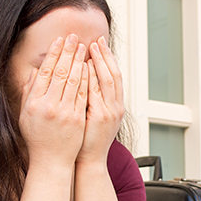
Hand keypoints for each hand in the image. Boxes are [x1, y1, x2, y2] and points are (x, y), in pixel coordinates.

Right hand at [18, 34, 87, 168]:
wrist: (51, 161)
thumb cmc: (37, 137)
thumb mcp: (26, 114)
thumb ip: (29, 92)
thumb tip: (34, 71)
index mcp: (33, 103)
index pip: (44, 71)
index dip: (53, 54)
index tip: (59, 40)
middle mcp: (48, 106)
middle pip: (60, 72)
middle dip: (68, 52)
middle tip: (74, 37)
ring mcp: (64, 112)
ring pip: (73, 80)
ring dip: (79, 61)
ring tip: (84, 46)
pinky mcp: (78, 118)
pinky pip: (84, 93)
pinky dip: (87, 78)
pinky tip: (90, 67)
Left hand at [77, 36, 123, 166]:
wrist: (89, 161)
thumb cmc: (86, 139)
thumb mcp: (91, 115)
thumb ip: (90, 97)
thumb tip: (84, 78)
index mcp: (115, 105)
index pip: (113, 76)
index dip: (108, 59)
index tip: (99, 44)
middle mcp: (116, 106)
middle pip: (114, 74)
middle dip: (106, 56)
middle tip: (97, 40)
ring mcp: (110, 111)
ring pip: (107, 80)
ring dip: (100, 62)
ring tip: (91, 47)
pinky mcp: (101, 116)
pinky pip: (97, 92)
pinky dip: (92, 77)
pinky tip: (85, 66)